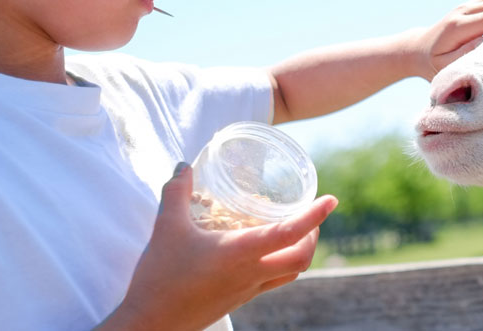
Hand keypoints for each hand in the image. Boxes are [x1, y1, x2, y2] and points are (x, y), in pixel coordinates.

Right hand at [98, 163, 337, 330]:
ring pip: (291, 273)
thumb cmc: (160, 277)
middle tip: (309, 215)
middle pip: (302, 258)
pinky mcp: (238, 300)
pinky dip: (280, 264)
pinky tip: (263, 253)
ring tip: (293, 231)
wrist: (150, 325)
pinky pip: (272, 282)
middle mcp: (251, 273)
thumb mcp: (165, 228)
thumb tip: (184, 166)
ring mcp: (247, 290)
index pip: (290, 233)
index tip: (332, 200)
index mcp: (241, 253)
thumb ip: (176, 193)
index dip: (315, 215)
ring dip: (300, 251)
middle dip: (313, 235)